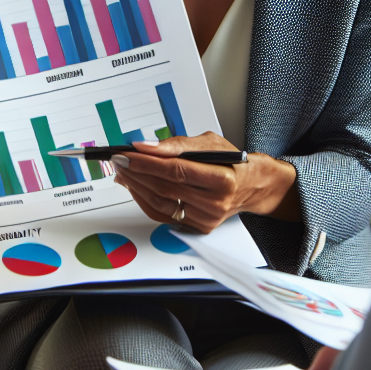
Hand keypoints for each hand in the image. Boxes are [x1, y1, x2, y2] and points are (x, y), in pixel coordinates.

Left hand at [110, 132, 298, 233]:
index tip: (127, 153)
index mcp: (222, 178)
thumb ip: (177, 145)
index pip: (176, 170)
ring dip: (136, 187)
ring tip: (123, 172)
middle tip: (119, 159)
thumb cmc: (231, 160)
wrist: (252, 186)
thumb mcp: (209, 143)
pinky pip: (163, 215)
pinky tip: (135, 187)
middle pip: (165, 188)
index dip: (147, 162)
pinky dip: (145, 200)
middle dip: (136, 172)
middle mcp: (215, 203)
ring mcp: (206, 218)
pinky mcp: (198, 227)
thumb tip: (146, 146)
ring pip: (160, 203)